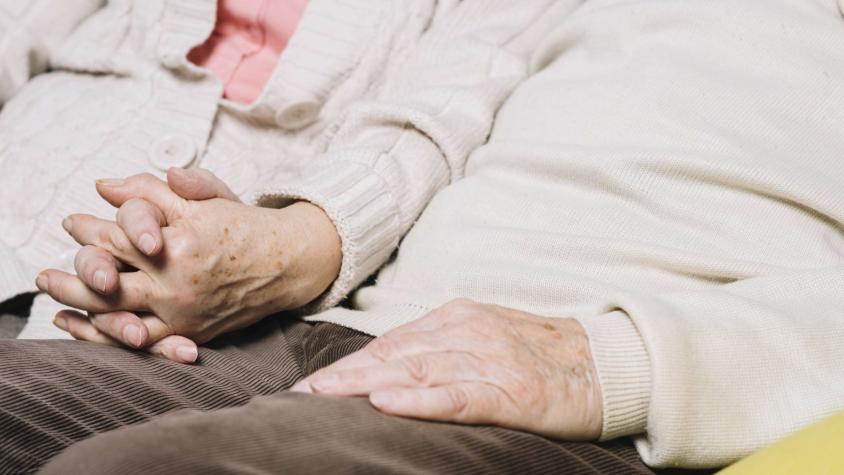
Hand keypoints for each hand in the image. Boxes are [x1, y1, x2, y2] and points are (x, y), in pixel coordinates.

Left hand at [38, 171, 341, 354]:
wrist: (289, 263)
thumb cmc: (247, 226)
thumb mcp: (205, 197)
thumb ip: (154, 190)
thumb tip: (105, 186)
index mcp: (178, 244)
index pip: (117, 236)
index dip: (89, 228)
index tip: (71, 222)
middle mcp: (176, 283)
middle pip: (105, 282)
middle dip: (70, 276)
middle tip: (46, 274)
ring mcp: (183, 313)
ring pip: (116, 317)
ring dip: (79, 310)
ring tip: (54, 301)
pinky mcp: (191, 333)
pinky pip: (141, 344)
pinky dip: (108, 338)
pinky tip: (86, 329)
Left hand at [291, 299, 603, 439]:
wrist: (605, 362)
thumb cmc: (539, 353)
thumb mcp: (485, 337)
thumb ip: (440, 347)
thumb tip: (387, 369)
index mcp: (457, 318)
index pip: (391, 344)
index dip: (349, 364)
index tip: (311, 384)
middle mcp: (467, 332)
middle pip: (394, 356)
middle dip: (343, 376)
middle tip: (301, 394)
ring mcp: (489, 359)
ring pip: (416, 372)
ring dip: (365, 385)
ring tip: (324, 398)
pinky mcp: (511, 390)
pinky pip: (457, 396)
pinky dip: (419, 401)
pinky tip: (386, 405)